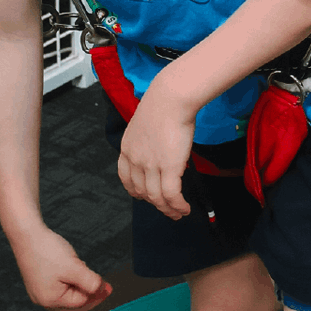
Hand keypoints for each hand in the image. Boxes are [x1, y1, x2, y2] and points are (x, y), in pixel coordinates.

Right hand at [11, 225, 112, 310]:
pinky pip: (59, 286)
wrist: (26, 233)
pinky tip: (74, 267)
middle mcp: (43, 299)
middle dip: (90, 295)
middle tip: (106, 288)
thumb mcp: (74, 267)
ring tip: (85, 269)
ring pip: (67, 295)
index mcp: (51, 300)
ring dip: (80, 286)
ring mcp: (39, 291)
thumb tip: (102, 290)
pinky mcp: (38, 281)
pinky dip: (70, 280)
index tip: (109, 288)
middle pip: (73, 304)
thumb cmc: (47, 250)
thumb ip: (90, 282)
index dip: (96, 295)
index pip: (80, 303)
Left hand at [117, 74, 197, 219]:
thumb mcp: (146, 124)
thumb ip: (148, 140)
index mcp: (127, 148)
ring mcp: (150, 165)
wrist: (171, 97)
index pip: (126, 178)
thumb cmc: (164, 104)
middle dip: (155, 204)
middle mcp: (135, 159)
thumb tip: (160, 150)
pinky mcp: (168, 167)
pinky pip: (171, 195)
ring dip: (168, 209)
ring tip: (178, 213)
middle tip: (166, 209)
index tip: (144, 196)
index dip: (135, 191)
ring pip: (156, 198)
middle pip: (142, 191)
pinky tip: (184, 208)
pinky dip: (178, 205)